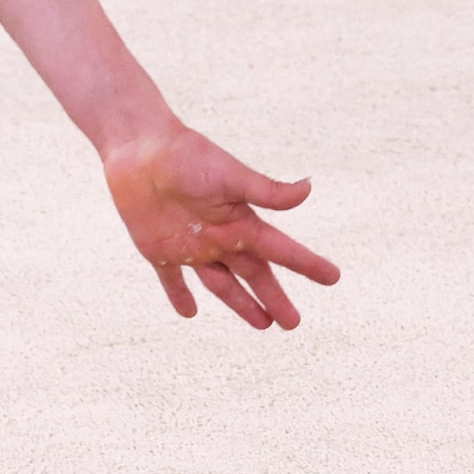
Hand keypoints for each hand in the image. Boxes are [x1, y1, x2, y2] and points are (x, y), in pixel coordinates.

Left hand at [101, 127, 340, 329]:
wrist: (140, 148)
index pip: (280, 250)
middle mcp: (219, 237)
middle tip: (294, 323)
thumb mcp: (230, 176)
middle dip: (275, 298)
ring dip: (241, 304)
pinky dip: (179, 296)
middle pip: (254, 274)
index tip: (333, 278)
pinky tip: (189, 313)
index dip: (306, 264)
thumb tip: (309, 188)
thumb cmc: (187, 157)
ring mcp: (190, 246)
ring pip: (221, 283)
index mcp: (240, 220)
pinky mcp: (159, 249)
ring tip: (263, 324)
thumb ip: (266, 191)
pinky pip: (171, 280)